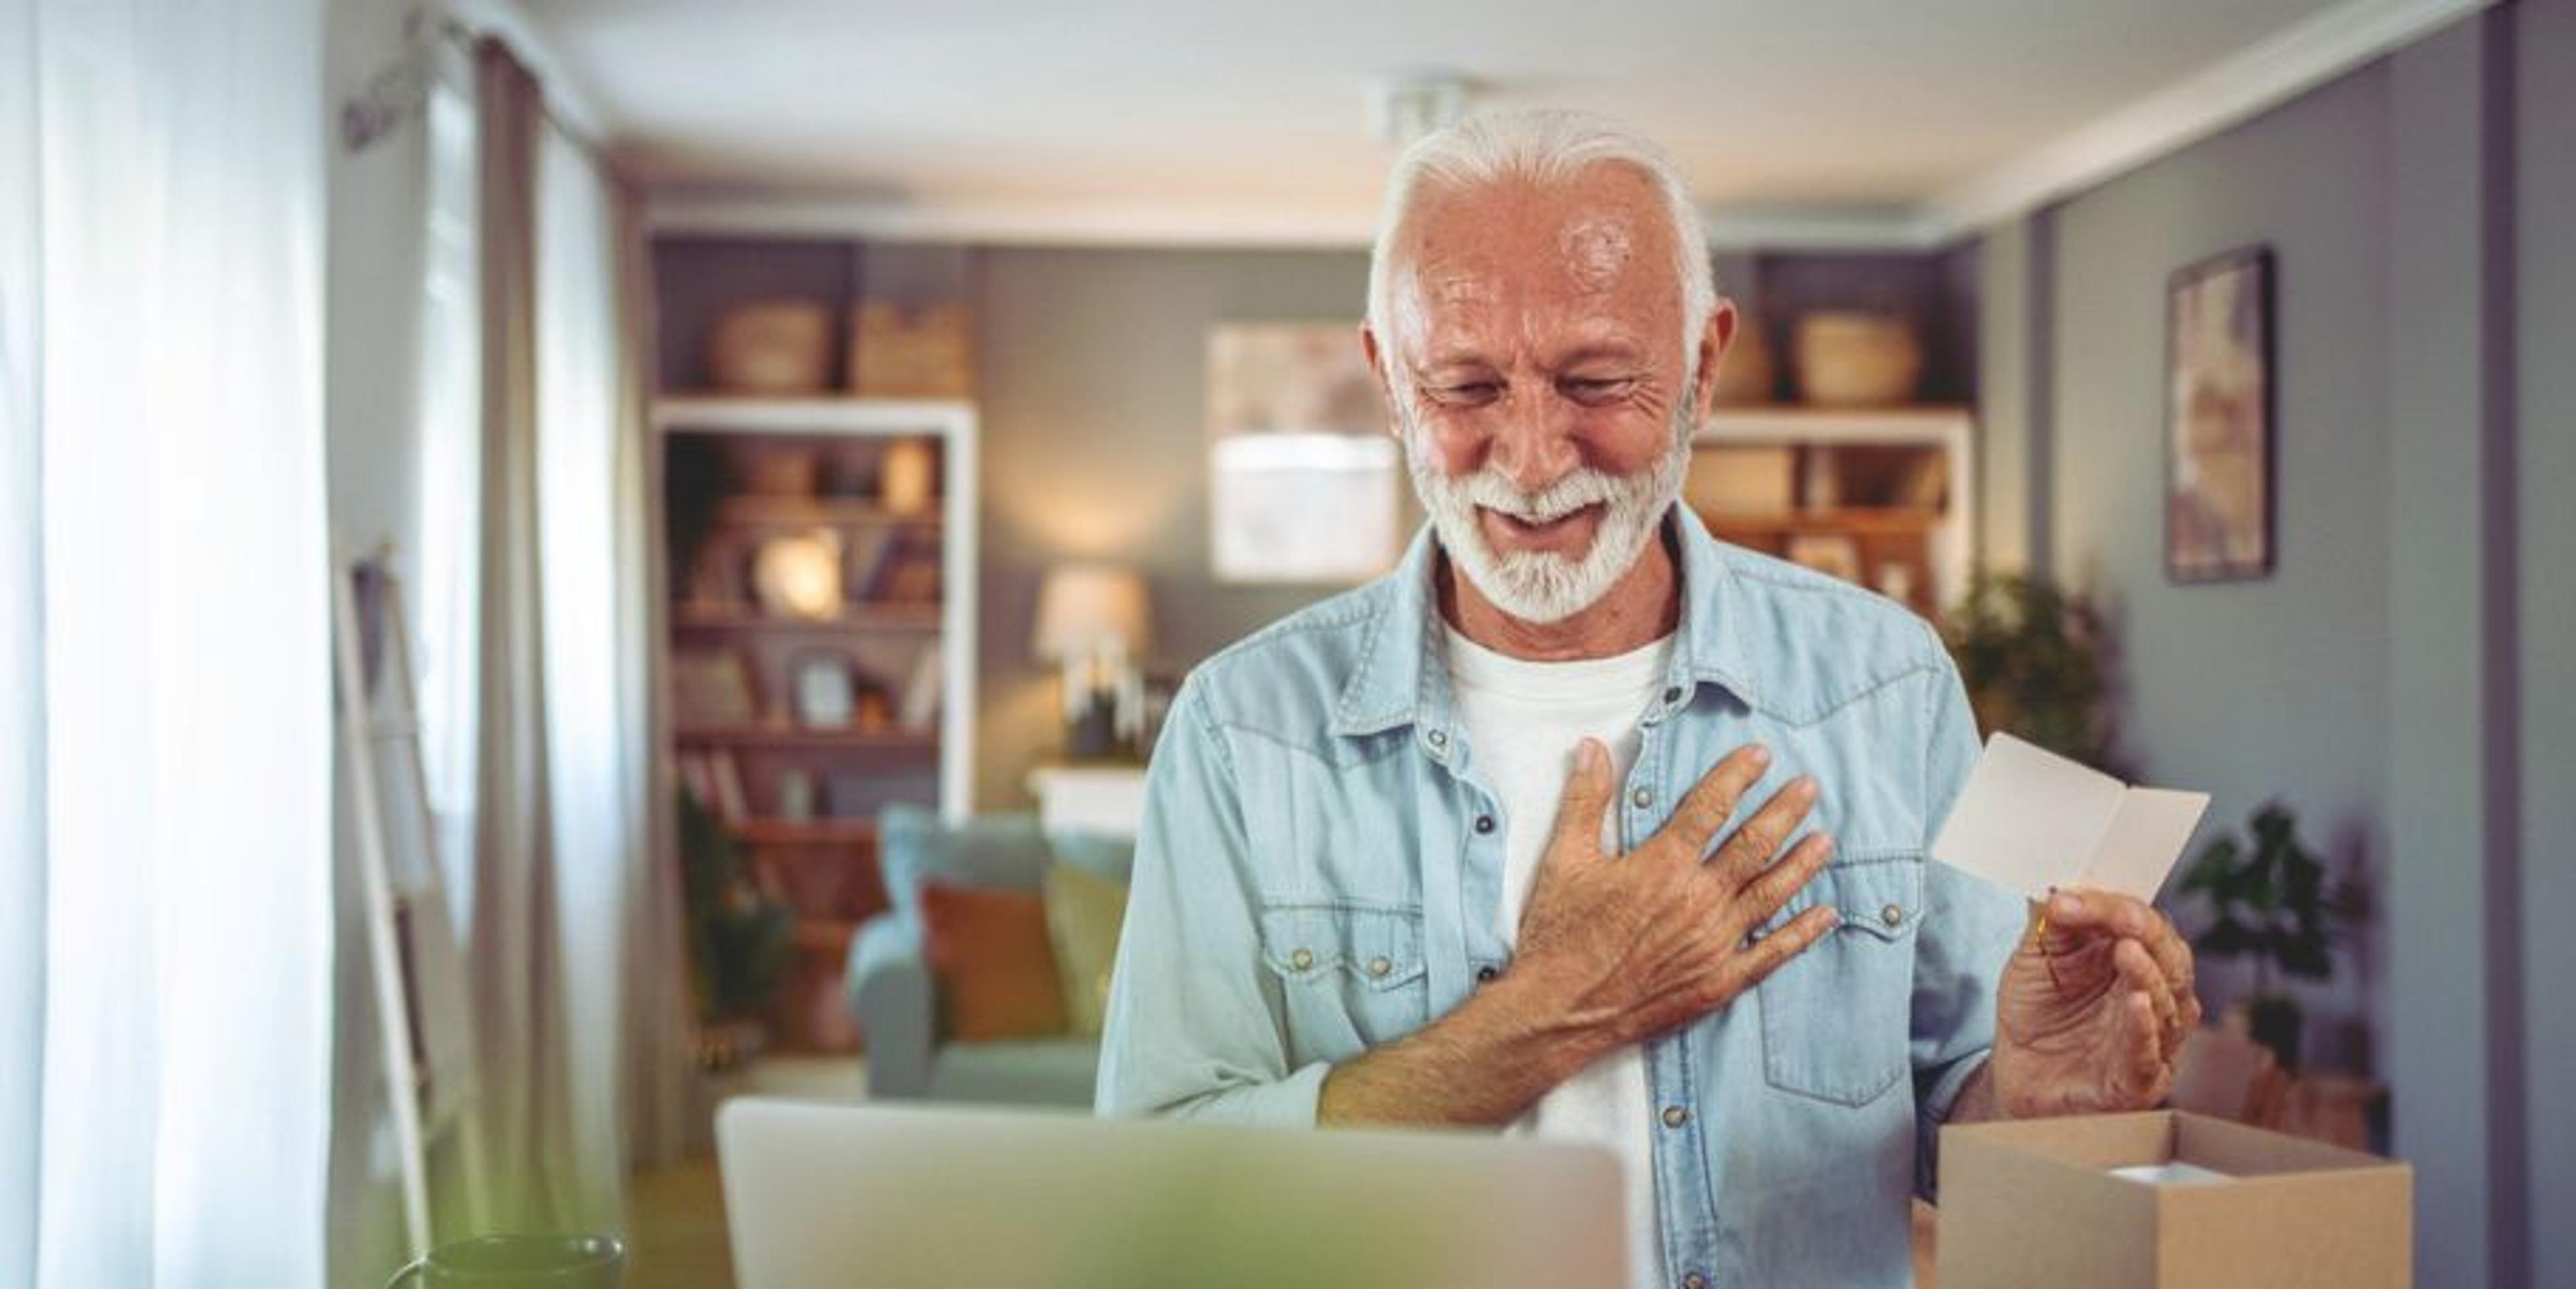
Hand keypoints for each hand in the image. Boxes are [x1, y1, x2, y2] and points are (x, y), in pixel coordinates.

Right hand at [1511, 740, 1838, 1051]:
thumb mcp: (1565, 858)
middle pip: (1753, 845)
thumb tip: (1592, 748)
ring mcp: (1714, 943)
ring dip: (1801, 863)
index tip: (1760, 755)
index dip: (1737, 776)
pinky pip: (1771, 954)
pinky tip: (1825, 915)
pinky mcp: (1718, 982)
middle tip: (1808, 789)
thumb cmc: (1558, 934)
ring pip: (1771, 893)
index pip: (1710, 807)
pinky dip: (1802, 934)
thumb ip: (1585, 799)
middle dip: (1784, 812)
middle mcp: (1698, 900)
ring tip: (1825, 839)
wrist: (1559, 1010)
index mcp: (1662, 865)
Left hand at [1990, 887, 2201, 1116]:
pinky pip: (2149, 1053)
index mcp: (2134, 957)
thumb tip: (2056, 886)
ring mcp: (2151, 1038)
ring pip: (2169, 1003)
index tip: (2070, 900)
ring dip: (2148, 975)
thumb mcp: (2037, 957)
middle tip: (2119, 918)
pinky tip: (2137, 1003)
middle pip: (2169, 958)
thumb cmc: (2038, 1013)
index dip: (2112, 907)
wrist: (2017, 1074)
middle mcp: (2152, 995)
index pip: (2142, 923)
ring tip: (2126, 951)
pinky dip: (2145, 1027)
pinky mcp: (2137, 1080)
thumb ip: (2051, 922)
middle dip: (2145, 933)